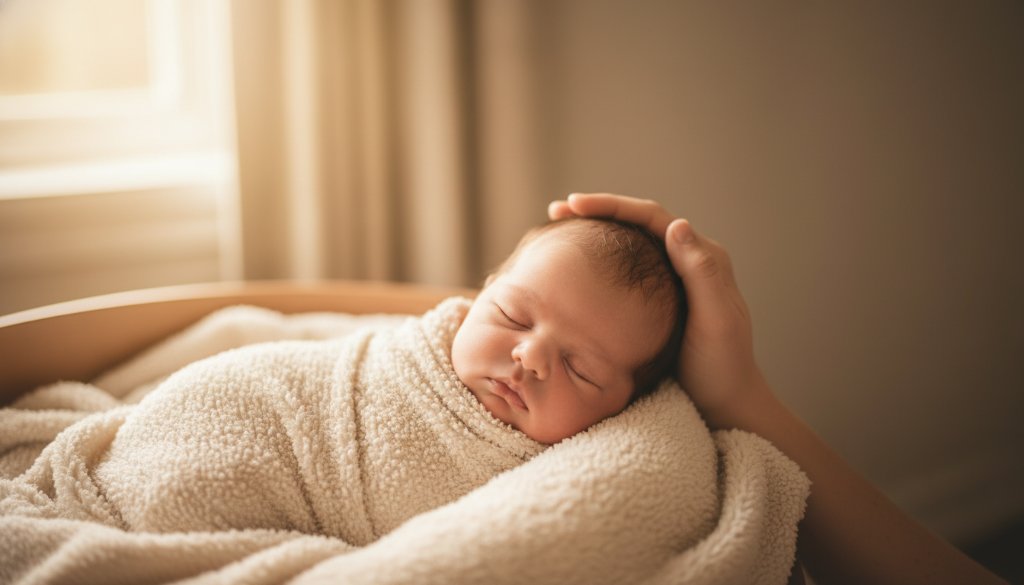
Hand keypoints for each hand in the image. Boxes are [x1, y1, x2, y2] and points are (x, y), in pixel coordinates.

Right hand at [549, 193, 768, 426]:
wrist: (724, 403)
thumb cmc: (722, 367)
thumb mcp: (716, 322)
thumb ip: (702, 274)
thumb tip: (677, 225)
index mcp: (703, 257)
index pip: (652, 216)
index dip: (613, 206)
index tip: (576, 205)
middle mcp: (687, 261)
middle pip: (636, 222)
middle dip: (597, 211)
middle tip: (557, 210)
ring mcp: (670, 280)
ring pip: (629, 243)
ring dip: (596, 232)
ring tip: (559, 228)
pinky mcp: (657, 300)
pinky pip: (625, 269)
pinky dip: (599, 261)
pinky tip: (576, 266)